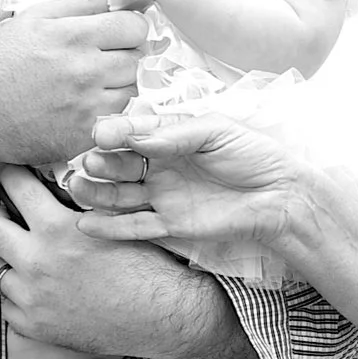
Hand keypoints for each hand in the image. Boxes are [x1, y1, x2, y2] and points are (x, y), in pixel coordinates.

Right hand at [0, 0, 147, 168]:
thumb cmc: (0, 61)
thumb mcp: (33, 18)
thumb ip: (79, 3)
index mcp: (73, 35)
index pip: (134, 26)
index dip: (132, 29)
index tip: (122, 34)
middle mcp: (84, 70)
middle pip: (137, 58)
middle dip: (126, 56)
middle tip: (106, 60)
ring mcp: (86, 105)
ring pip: (131, 89)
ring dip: (119, 86)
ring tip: (92, 85)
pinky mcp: (83, 134)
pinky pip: (117, 119)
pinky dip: (108, 113)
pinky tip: (86, 108)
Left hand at [0, 164, 228, 357]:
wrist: (165, 317)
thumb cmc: (149, 266)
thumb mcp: (115, 222)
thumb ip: (80, 203)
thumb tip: (54, 180)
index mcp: (59, 229)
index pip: (13, 185)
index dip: (6, 172)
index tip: (5, 169)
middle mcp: (38, 262)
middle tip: (11, 219)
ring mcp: (32, 298)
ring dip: (9, 261)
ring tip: (31, 261)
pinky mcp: (34, 327)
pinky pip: (7, 304)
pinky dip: (20, 297)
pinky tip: (44, 292)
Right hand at [73, 111, 303, 251]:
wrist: (280, 195)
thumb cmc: (253, 156)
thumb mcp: (217, 131)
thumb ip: (177, 134)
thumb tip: (140, 138)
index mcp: (170, 138)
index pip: (133, 134)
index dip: (115, 133)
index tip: (100, 133)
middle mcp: (161, 167)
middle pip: (120, 165)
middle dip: (102, 162)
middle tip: (90, 161)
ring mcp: (163, 197)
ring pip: (119, 196)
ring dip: (96, 192)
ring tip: (77, 186)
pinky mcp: (171, 225)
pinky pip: (134, 227)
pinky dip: (109, 227)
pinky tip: (84, 222)